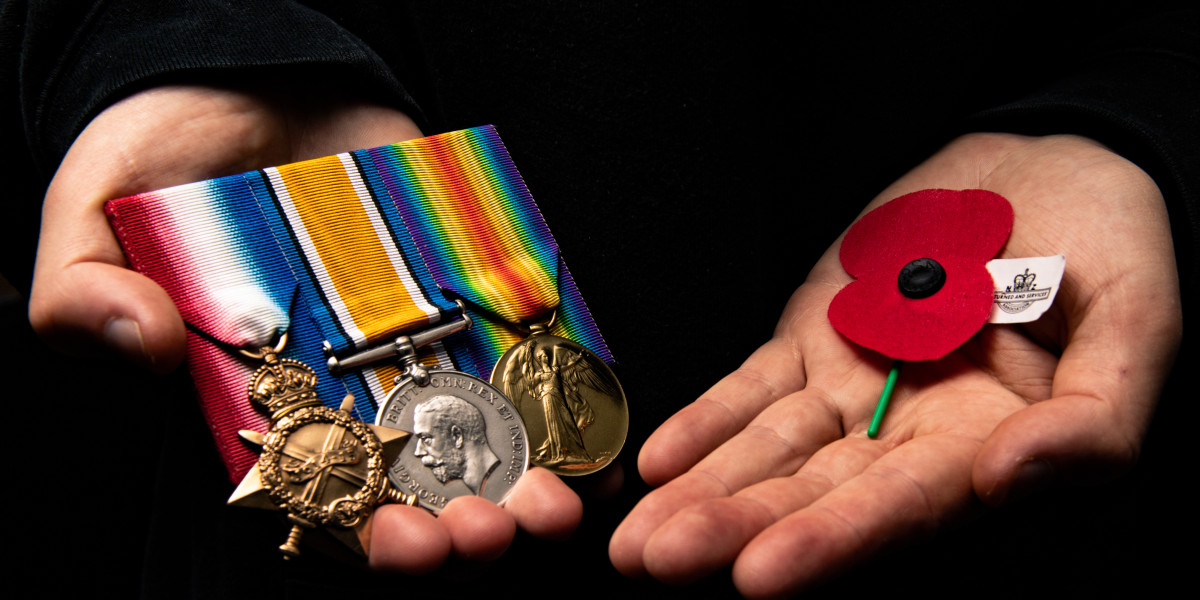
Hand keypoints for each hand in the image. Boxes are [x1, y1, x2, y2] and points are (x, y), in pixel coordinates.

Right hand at [27, 84, 581, 570]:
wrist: (242, 76)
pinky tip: (598, 427)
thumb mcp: (91, 218)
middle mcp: (351, 387)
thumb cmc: (157, 158)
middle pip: (417, 488)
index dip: (366, 541)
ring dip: (529, 478)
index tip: (405, 547)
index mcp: (266, 405)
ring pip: (485, 437)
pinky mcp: (468, 286)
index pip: (323, 504)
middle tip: (498, 529)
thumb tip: (142, 341)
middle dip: (463, 526)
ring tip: (559, 500)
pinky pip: (527, 348)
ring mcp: (419, 339)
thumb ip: (84, 291)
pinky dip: (569, 390)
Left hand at [610, 133, 1180, 596]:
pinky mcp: (813, 340)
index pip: (902, 510)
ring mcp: (854, 387)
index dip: (833, 540)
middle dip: (734, 528)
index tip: (761, 572)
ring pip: (768, 450)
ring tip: (635, 539)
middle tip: (656, 561)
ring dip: (701, 489)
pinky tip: (657, 462)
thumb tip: (1009, 479)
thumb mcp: (1137, 326)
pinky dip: (706, 421)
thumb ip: (1093, 421)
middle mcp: (910, 434)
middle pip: (814, 492)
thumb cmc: (1112, 244)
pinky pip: (752, 388)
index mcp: (989, 447)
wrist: (1053, 166)